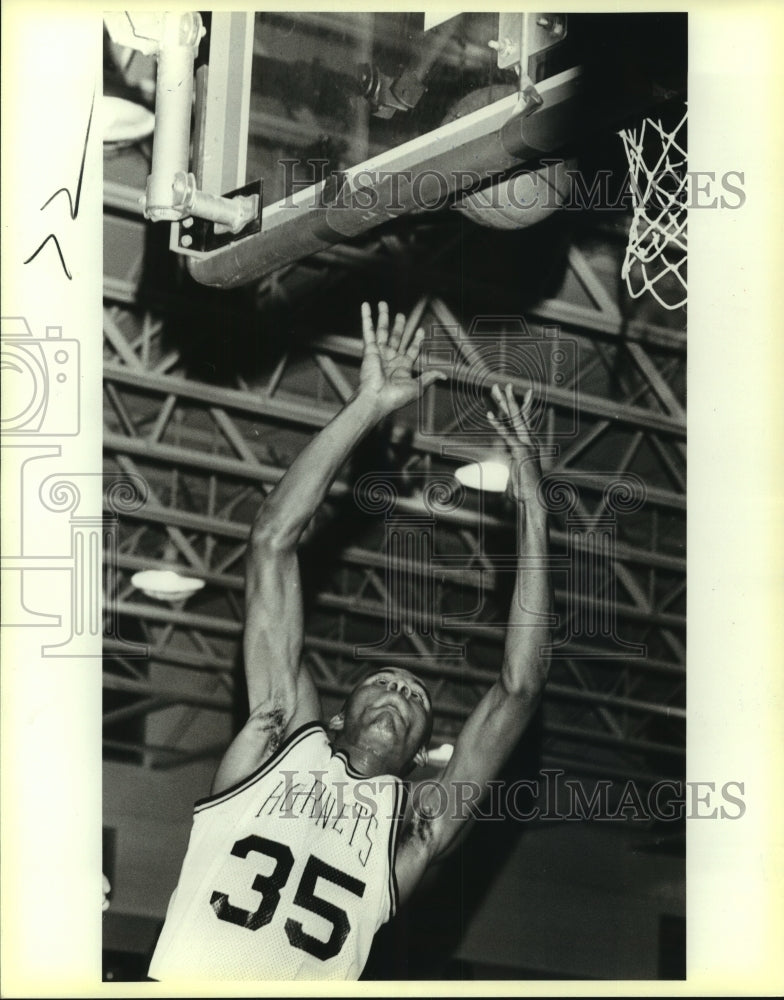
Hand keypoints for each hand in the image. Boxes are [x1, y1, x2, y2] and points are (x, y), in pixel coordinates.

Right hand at [358, 301, 445, 415]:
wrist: (377, 399)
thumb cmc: (395, 397)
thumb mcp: (417, 388)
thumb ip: (429, 378)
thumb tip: (444, 375)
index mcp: (402, 367)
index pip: (410, 350)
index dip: (416, 340)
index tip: (420, 330)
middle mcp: (390, 359)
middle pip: (396, 338)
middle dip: (399, 326)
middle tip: (401, 315)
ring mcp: (379, 353)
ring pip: (382, 331)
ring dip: (382, 317)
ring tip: (383, 303)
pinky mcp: (369, 350)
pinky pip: (368, 330)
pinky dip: (366, 317)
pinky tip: (366, 305)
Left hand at [487, 383, 543, 505]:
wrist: (533, 497)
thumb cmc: (523, 487)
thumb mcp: (511, 469)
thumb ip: (505, 458)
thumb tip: (498, 454)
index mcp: (528, 442)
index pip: (521, 420)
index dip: (513, 407)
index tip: (507, 396)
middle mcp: (530, 440)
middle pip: (518, 415)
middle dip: (509, 399)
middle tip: (504, 385)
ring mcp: (527, 444)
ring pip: (515, 419)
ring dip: (505, 404)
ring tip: (498, 390)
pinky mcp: (521, 451)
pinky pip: (507, 435)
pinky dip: (497, 425)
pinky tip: (489, 415)